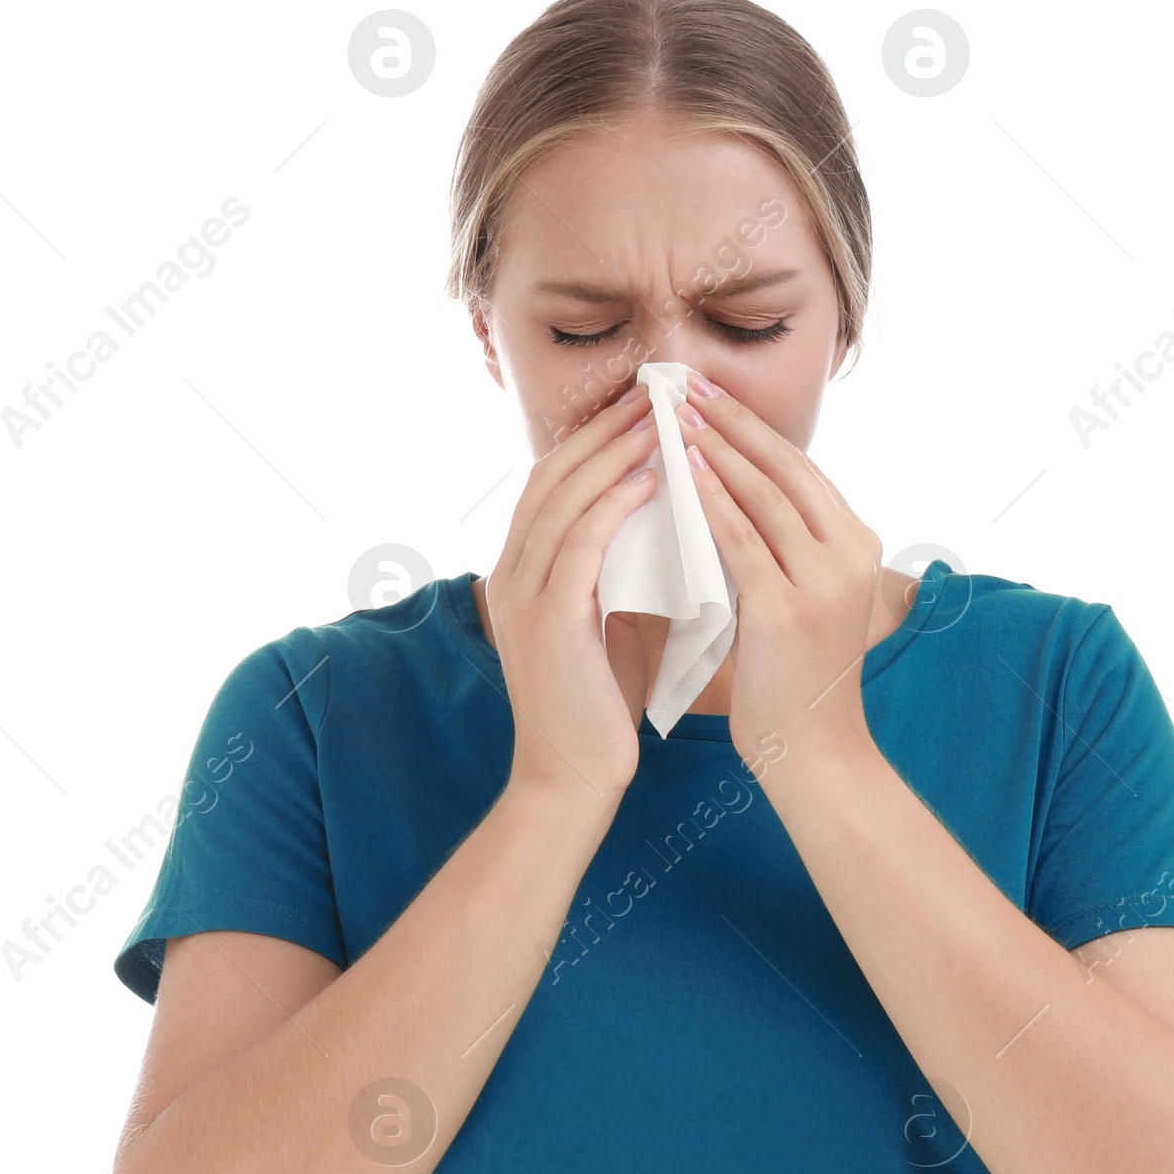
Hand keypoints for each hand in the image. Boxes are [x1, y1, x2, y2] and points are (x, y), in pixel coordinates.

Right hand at [488, 389, 659, 809]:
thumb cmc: (596, 709)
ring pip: (564, 500)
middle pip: (552, 476)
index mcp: (518, 574)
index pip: (551, 485)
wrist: (569, 779)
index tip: (640, 410)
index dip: (592, 441)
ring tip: (659, 421)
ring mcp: (523, 596)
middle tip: (654, 394)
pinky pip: (580, 543)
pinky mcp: (548, 620)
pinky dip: (614, 504)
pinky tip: (650, 478)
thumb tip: (664, 528)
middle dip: (603, 430)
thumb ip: (617, 575)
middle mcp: (509, 575)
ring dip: (613, 453)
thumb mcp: (603, 626)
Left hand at [677, 371, 884, 769]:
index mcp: (854, 544)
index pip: (799, 468)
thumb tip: (727, 496)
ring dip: (715, 448)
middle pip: (784, 468)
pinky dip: (709, 501)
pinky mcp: (787, 609)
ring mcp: (822, 580)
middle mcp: (848, 553)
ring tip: (675, 414)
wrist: (814, 753)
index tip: (708, 393)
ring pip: (764, 494)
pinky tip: (680, 473)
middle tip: (684, 383)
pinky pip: (741, 540)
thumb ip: (777, 548)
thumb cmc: (794, 681)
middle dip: (731, 421)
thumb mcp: (797, 598)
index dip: (751, 427)